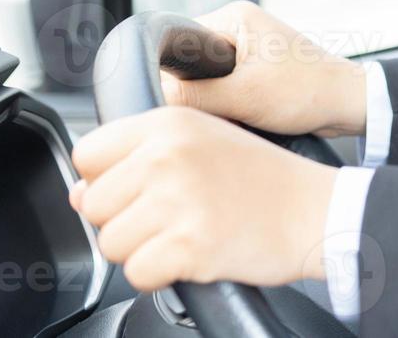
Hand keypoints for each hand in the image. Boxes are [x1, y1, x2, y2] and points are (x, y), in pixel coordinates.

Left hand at [70, 107, 336, 291]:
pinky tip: (194, 254)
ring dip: (142, 249)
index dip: (107, 178)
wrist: (318, 211)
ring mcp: (178, 200)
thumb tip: (79, 193)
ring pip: (111, 243)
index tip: (140, 188)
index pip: (89, 154)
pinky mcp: (189, 244)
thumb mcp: (205, 141)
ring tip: (186, 233)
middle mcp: (169, 155)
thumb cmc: (265, 179)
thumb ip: (140, 157)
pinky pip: (137, 274)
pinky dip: (160, 275)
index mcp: (170, 122)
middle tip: (172, 216)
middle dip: (124, 220)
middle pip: (93, 204)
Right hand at [159, 1, 366, 137]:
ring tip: (235, 114)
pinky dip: (228, 107)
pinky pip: (224, 90)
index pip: (177, 43)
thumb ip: (193, 97)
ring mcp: (247, 49)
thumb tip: (150, 97)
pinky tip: (241, 119)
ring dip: (214, 103)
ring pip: (206, 82)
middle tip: (216, 111)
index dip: (173, 75)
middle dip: (196, 93)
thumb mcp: (244, 97)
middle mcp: (238, 27)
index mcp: (233, 17)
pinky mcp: (255, 70)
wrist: (351, 104)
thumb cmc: (307, 92)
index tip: (180, 101)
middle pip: (189, 65)